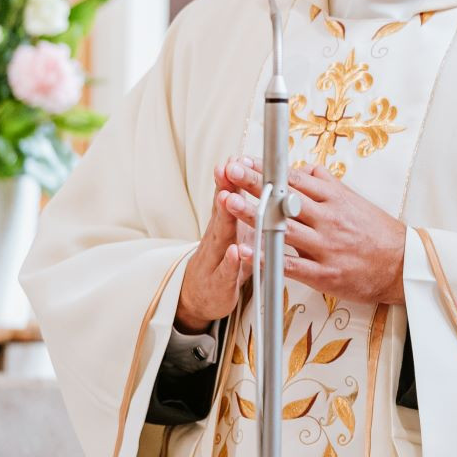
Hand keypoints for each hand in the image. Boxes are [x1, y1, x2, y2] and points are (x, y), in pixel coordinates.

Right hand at [175, 157, 257, 333]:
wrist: (199, 298)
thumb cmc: (223, 260)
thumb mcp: (232, 231)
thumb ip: (242, 207)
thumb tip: (256, 179)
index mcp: (224, 225)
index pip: (226, 198)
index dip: (230, 178)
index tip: (234, 157)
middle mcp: (216, 239)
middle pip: (221, 211)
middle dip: (224, 188)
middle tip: (228, 169)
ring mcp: (215, 261)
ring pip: (220, 237)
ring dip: (224, 217)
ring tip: (228, 198)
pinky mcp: (219, 284)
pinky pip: (226, 272)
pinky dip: (231, 262)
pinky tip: (236, 252)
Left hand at [224, 163, 407, 306]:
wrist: (403, 264)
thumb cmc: (378, 232)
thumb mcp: (355, 200)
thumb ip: (327, 184)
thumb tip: (304, 169)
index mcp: (336, 199)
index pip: (295, 180)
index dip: (268, 170)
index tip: (245, 160)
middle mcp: (329, 219)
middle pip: (286, 199)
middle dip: (255, 184)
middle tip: (230, 171)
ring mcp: (326, 246)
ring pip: (284, 227)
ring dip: (255, 215)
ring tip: (229, 203)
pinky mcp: (325, 273)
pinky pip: (291, 264)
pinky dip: (267, 258)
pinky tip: (248, 251)